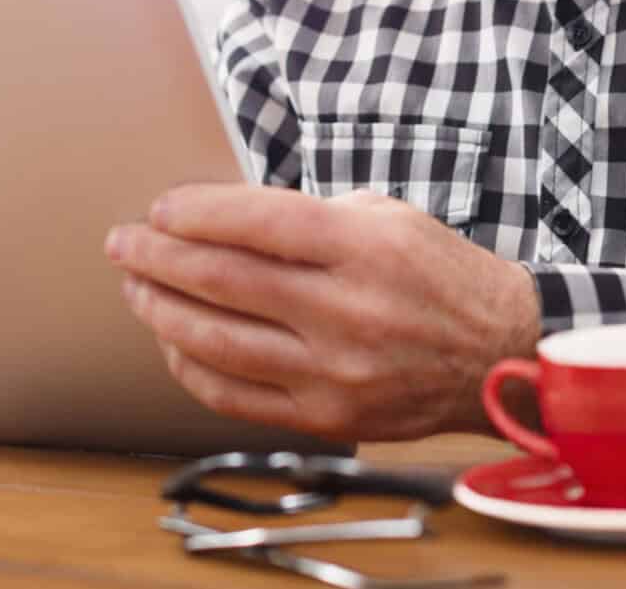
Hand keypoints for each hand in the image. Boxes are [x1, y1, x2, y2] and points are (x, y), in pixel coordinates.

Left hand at [105, 185, 540, 440]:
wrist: (501, 352)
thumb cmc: (438, 275)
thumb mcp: (384, 216)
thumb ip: (305, 217)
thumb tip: (220, 219)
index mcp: (363, 248)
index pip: (254, 223)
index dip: (194, 213)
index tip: (159, 209)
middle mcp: (347, 311)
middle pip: (222, 281)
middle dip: (157, 258)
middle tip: (123, 243)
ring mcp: (335, 371)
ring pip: (217, 341)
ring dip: (161, 311)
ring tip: (137, 288)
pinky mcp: (328, 416)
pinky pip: (234, 394)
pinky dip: (191, 365)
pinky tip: (174, 341)